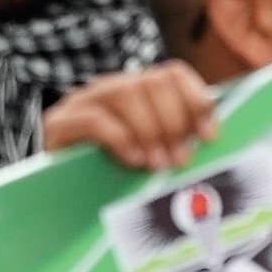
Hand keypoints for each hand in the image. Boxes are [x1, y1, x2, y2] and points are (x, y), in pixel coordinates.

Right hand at [40, 62, 218, 171]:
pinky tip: (132, 160)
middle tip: (180, 160)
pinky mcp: (58, 122)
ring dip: (149, 129)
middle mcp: (112, 89)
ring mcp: (82, 101)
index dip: (196, 100)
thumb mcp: (152, 157)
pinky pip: (93, 118)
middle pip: (152, 81)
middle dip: (172, 121)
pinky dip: (119, 138)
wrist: (58, 197)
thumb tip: (213, 144)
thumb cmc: (113, 179)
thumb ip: (176, 144)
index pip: (173, 74)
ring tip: (157, 164)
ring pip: (123, 92)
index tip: (209, 136)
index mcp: (140, 94)